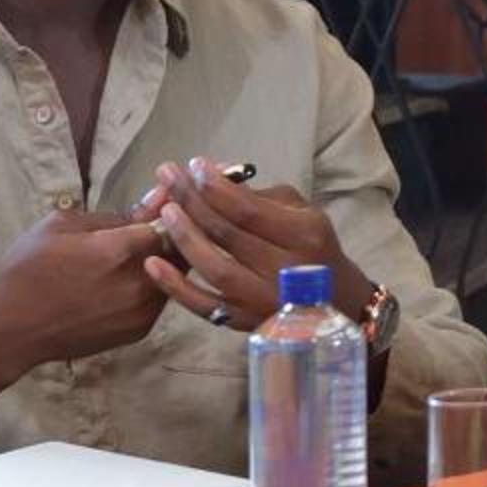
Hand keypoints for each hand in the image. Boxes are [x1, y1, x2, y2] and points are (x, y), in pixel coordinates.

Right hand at [0, 209, 174, 367]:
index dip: (177, 206)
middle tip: (167, 220)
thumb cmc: (28, 269)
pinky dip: (157, 282)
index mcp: (120, 250)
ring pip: (176, 275)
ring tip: (149, 247)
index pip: (174, 220)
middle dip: (179, 232)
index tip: (176, 196)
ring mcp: (143, 310)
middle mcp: (140, 282)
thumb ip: (117, 214)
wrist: (9, 329)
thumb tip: (158, 196)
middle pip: (182, 249)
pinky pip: (161, 298)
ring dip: (170, 258)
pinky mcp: (140, 330)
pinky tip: (137, 274)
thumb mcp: (61, 226)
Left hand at [136, 157, 371, 332]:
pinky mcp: (244, 322)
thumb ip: (262, 197)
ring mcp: (262, 299)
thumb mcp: (303, 213)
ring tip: (163, 210)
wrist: (334, 300)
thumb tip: (213, 179)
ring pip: (214, 267)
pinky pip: (204, 306)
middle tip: (168, 177)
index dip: (217, 188)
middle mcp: (285, 269)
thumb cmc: (312, 246)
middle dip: (193, 201)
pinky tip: (152, 264)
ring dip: (184, 237)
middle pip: (228, 234)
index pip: (250, 210)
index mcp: (304, 235)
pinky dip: (175, 286)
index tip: (194, 165)